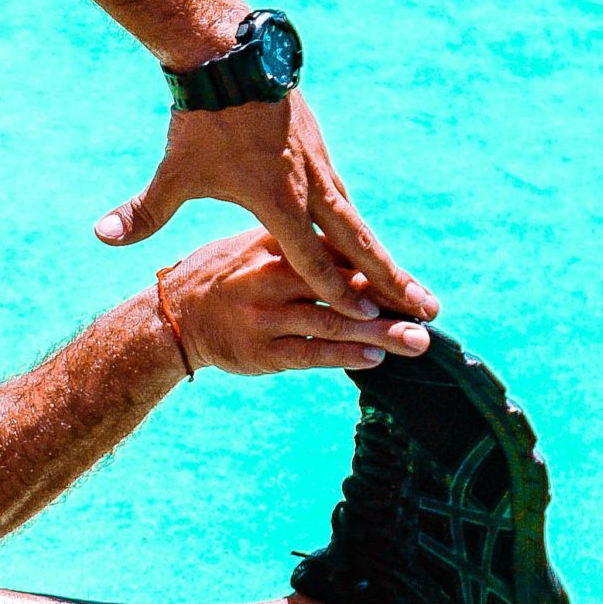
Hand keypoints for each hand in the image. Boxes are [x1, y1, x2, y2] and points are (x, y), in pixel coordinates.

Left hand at [96, 92, 437, 321]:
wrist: (230, 57)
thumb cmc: (201, 121)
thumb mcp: (173, 172)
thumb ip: (144, 212)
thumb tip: (101, 237)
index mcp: (277, 199)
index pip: (310, 257)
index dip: (337, 290)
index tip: (368, 318)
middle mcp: (309, 186)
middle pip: (357, 244)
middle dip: (391, 281)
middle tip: (429, 309)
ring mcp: (320, 166)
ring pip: (358, 221)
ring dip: (385, 256)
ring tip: (413, 286)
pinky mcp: (319, 151)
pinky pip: (346, 199)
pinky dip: (362, 227)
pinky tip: (371, 245)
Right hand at [158, 229, 430, 375]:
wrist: (171, 317)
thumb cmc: (225, 278)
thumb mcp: (255, 247)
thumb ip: (303, 251)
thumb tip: (365, 260)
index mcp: (271, 243)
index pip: (335, 256)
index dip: (380, 271)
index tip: (415, 286)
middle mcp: (267, 276)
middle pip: (341, 289)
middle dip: (389, 303)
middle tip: (431, 314)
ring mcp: (261, 315)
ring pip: (331, 323)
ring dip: (379, 334)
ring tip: (417, 342)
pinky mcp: (257, 350)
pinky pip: (307, 354)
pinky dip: (343, 357)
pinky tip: (375, 359)